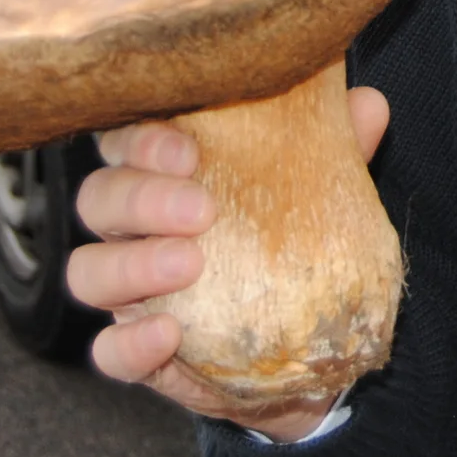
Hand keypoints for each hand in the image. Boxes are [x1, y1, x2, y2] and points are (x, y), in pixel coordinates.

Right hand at [70, 85, 390, 442]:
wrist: (304, 341)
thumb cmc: (295, 237)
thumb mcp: (318, 187)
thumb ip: (337, 147)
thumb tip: (368, 103)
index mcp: (164, 172)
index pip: (126, 138)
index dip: (142, 139)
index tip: (188, 150)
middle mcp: (132, 227)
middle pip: (100, 198)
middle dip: (141, 198)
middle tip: (200, 209)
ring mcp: (127, 291)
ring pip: (88, 270)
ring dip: (131, 265)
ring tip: (189, 264)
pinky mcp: (139, 353)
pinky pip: (110, 352)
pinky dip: (130, 344)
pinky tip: (167, 335)